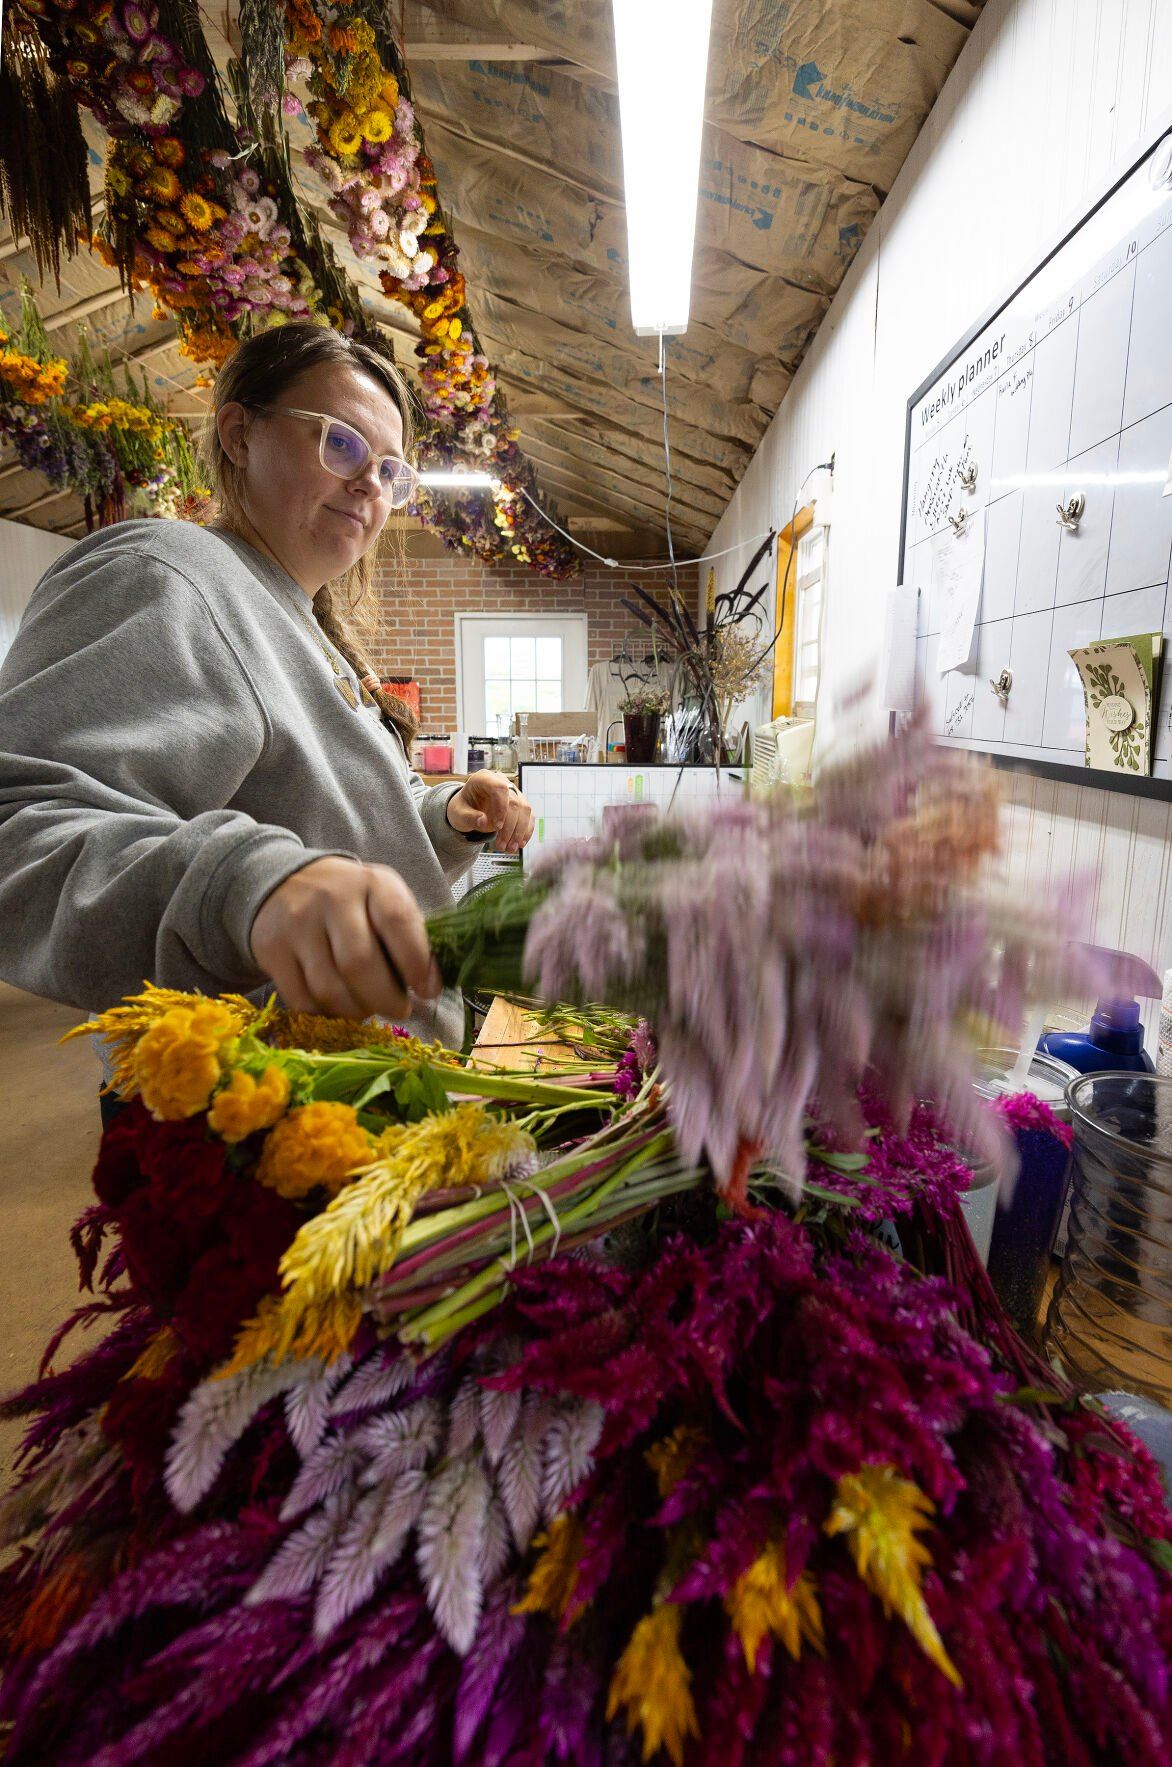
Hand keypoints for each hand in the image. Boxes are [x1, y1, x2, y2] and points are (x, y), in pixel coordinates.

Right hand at [250, 856, 441, 1019]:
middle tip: (400, 1010)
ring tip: (368, 1007)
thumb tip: (430, 987)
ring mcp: (297, 924)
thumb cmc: (353, 901)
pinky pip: (302, 1000)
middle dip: (386, 999)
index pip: (398, 921)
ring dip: (357, 1010)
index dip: (417, 964)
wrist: (288, 882)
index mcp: (373, 884)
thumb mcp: (385, 900)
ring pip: (329, 989)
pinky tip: (339, 1005)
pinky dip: (327, 1013)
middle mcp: (332, 899)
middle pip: (359, 964)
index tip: (428, 990)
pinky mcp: (271, 949)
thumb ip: (410, 936)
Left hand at [445, 770, 534, 853]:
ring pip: (524, 810)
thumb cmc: (462, 808)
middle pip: (514, 802)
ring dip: (520, 832)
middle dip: (510, 827)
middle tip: (503, 846)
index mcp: (484, 779)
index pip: (499, 788)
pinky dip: (526, 831)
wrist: (468, 809)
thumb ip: (469, 817)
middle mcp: (501, 782)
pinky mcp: (520, 803)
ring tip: (510, 848)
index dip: (501, 808)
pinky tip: (519, 844)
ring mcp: (512, 792)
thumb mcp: (458, 814)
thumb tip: (483, 821)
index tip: (497, 827)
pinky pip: (528, 816)